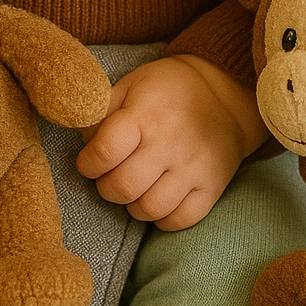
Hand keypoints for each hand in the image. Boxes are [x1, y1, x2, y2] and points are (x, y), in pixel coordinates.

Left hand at [75, 55, 266, 229]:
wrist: (224, 92)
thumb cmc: (167, 90)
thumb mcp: (131, 85)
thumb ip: (101, 112)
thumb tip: (82, 143)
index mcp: (145, 114)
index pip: (104, 152)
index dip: (87, 163)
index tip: (89, 162)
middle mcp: (170, 142)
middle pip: (123, 187)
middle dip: (106, 188)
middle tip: (109, 178)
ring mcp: (194, 167)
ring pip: (150, 209)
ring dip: (132, 206)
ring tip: (134, 189)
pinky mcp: (213, 185)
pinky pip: (181, 220)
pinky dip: (163, 218)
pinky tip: (158, 200)